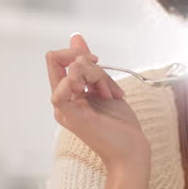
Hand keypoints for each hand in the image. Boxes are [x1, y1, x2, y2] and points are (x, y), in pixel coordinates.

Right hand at [46, 34, 149, 188]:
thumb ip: (89, 65)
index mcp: (66, 94)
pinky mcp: (69, 116)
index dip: (78, 54)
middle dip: (89, 63)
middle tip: (107, 84)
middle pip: (59, 60)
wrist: (131, 150)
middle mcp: (60, 100)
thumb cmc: (120, 124)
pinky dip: (82, 81)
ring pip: (71, 68)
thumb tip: (75, 38)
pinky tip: (100, 94)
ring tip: (111, 95)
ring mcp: (63, 109)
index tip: (100, 63)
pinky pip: (62, 88)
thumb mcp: (104, 86)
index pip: (56, 60)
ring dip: (98, 75)